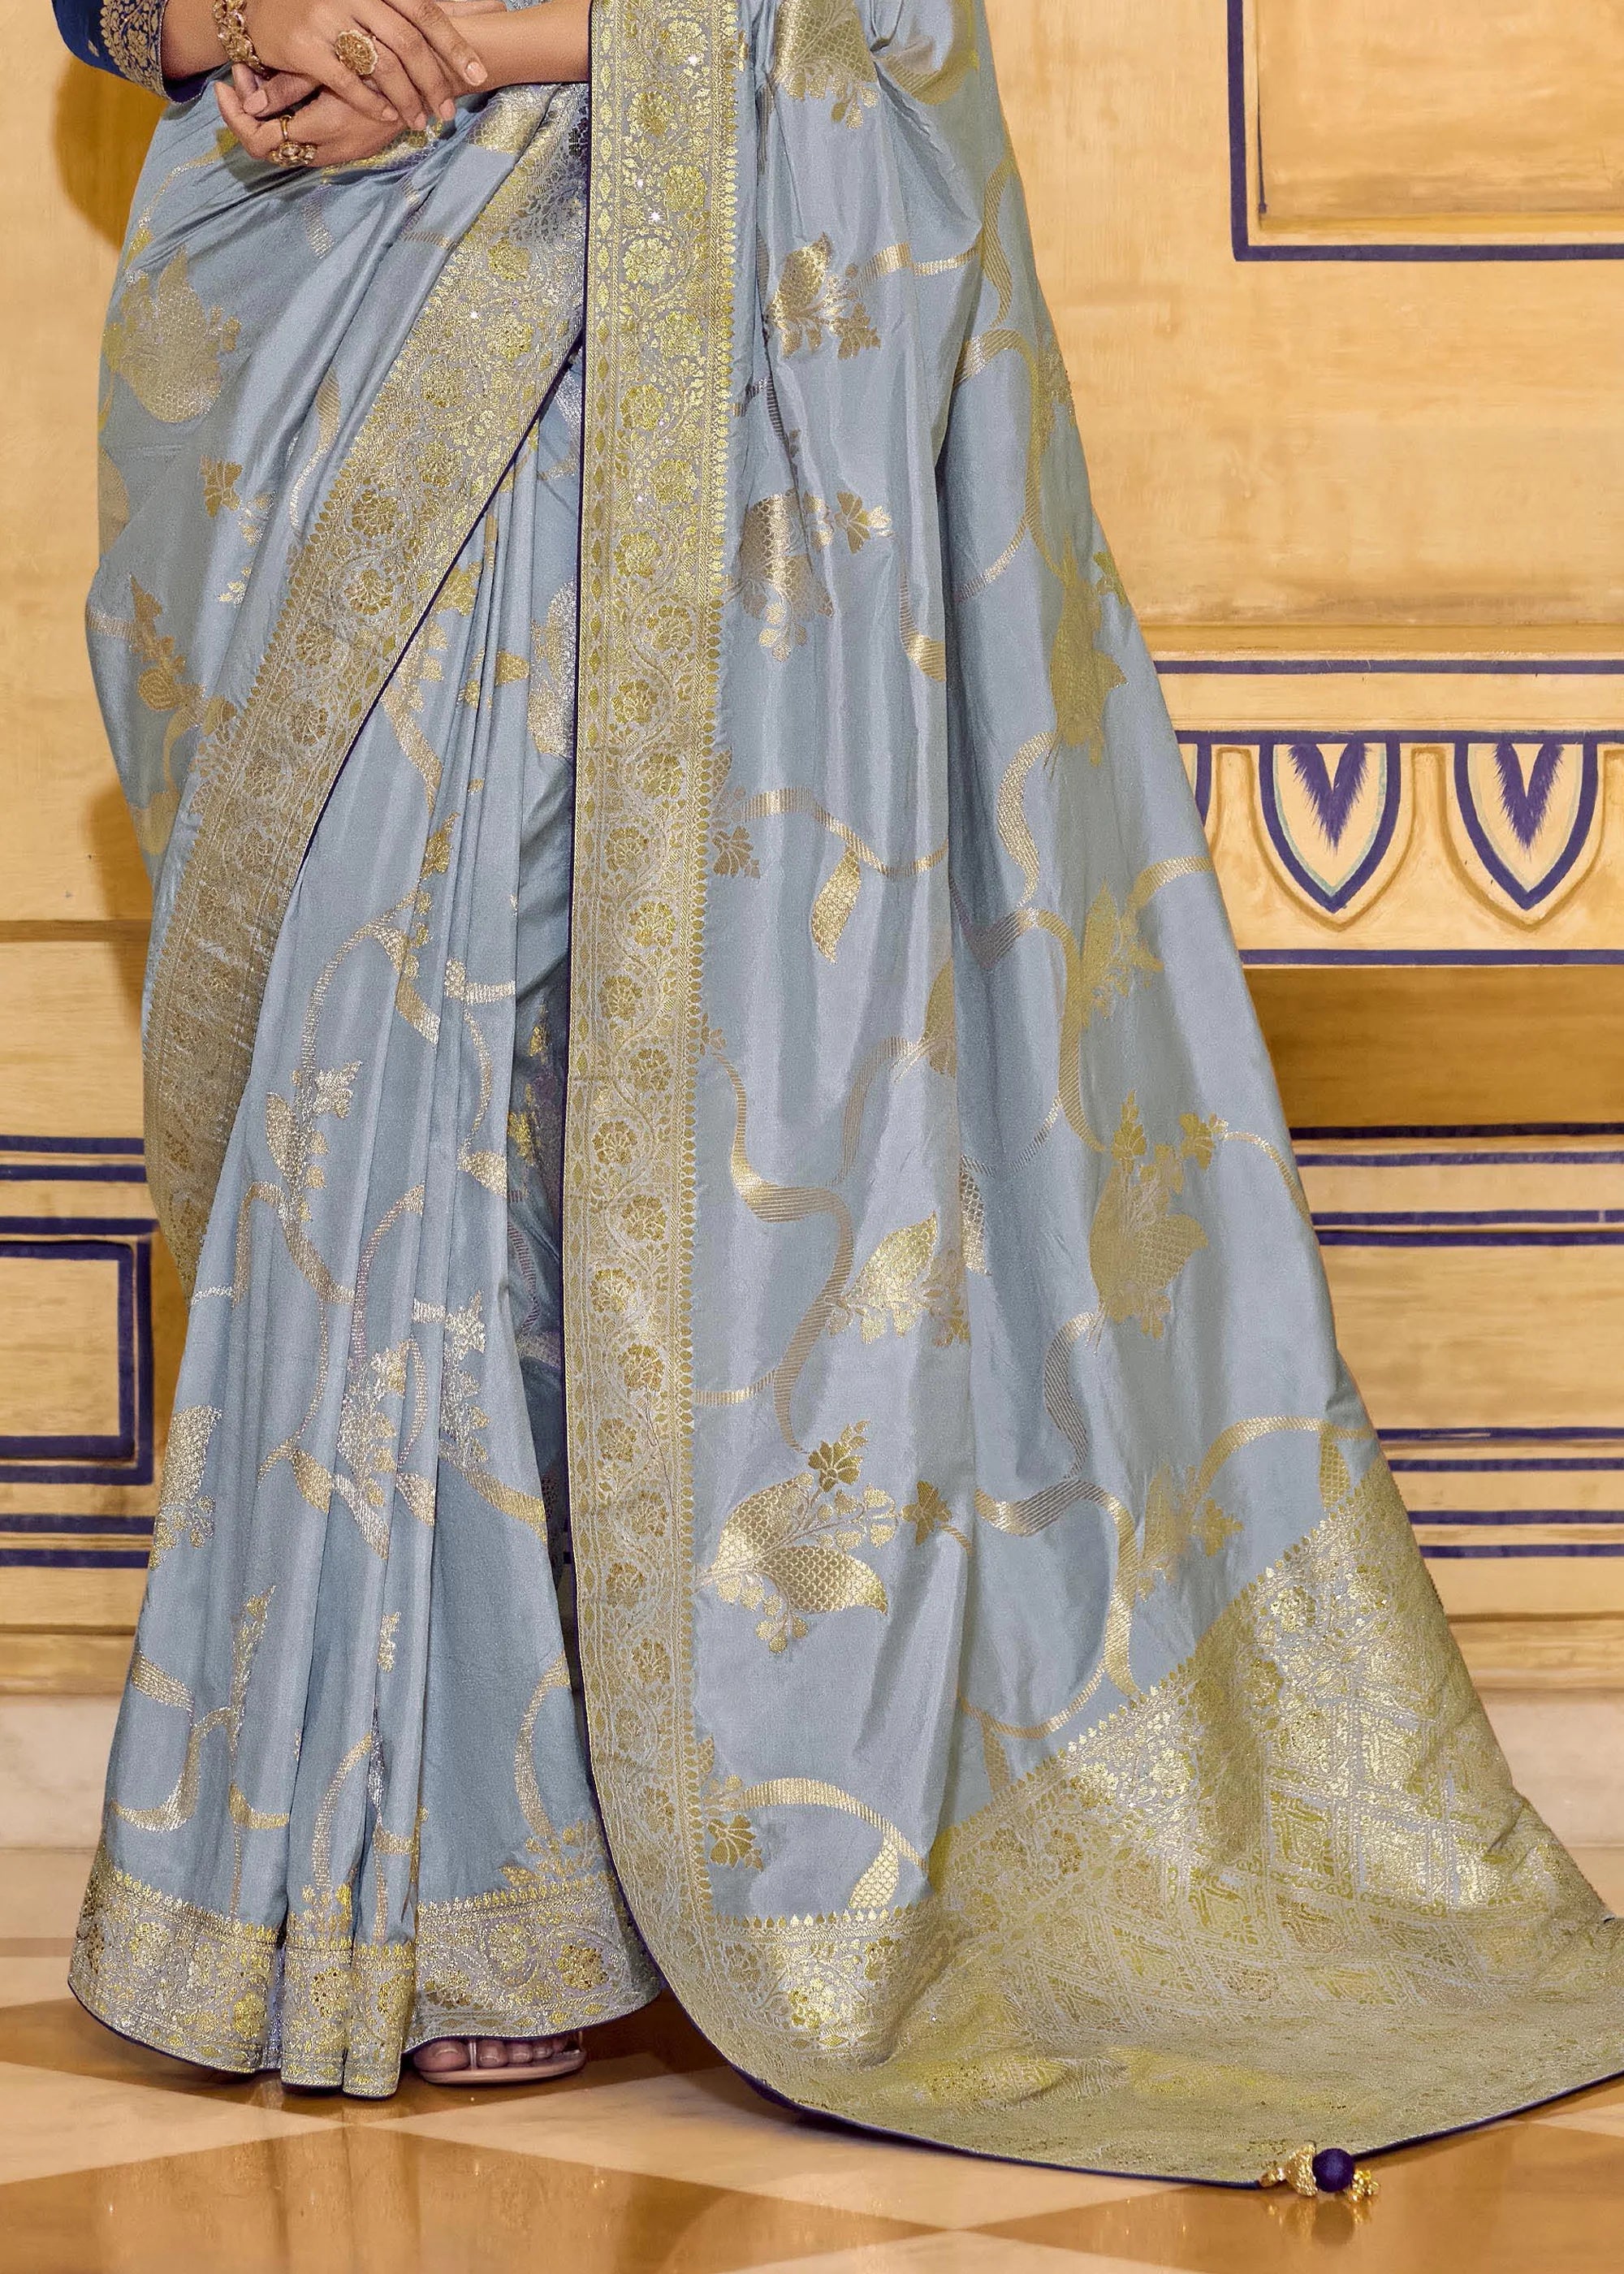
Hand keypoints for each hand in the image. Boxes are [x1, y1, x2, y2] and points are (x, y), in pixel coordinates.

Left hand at [218, 71, 412, 165]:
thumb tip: (253, 104)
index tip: (225, 85)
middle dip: (246, 114)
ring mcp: (343, 150)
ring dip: (266, 117)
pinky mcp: (354, 143)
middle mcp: (331, 149)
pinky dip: (289, 119)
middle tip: (240, 77)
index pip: (260, 142)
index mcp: (322, 129)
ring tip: (259, 81)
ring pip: (286, 146)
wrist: (433, 78)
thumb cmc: (384, 64)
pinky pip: (308, 140)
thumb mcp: (332, 69)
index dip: (235, 118)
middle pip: (268, 149)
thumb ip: (291, 89)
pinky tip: (286, 90)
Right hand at [236, 0, 488, 132]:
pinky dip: (373, 103)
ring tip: (420, 120)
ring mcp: (327, 19)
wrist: (261, 10)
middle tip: (447, 110)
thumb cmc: (325, 5)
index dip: (454, 44)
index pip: (424, 11)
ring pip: (382, 66)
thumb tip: (474, 13)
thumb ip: (405, 10)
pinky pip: (349, 83)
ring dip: (407, 99)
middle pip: (408, 43)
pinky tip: (388, 115)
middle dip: (433, 82)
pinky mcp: (306, 47)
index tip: (477, 74)